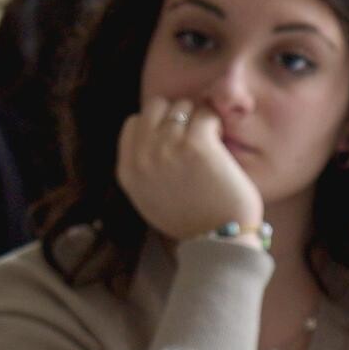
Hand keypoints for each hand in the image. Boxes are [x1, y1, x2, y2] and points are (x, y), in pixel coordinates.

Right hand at [116, 97, 263, 241]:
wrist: (217, 243)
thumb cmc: (192, 223)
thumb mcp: (150, 199)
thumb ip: (144, 168)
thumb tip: (152, 138)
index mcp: (127, 170)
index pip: (133, 123)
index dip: (157, 124)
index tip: (176, 138)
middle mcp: (142, 156)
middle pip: (155, 107)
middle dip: (177, 115)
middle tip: (195, 135)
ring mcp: (168, 147)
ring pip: (182, 107)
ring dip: (198, 118)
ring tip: (210, 142)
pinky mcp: (196, 144)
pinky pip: (205, 114)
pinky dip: (215, 123)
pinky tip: (221, 142)